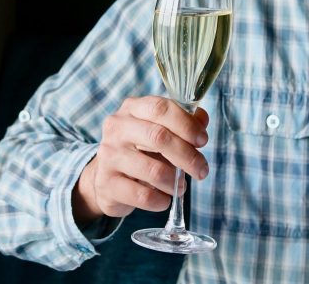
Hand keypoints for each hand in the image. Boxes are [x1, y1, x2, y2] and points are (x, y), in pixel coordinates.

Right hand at [72, 96, 209, 224]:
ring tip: (180, 187)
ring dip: (175, 182)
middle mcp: (116, 128)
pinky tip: (164, 199)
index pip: (161, 108)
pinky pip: (143, 195)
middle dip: (187, 156)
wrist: (105, 179)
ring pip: (153, 170)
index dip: (186, 124)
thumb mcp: (158, 131)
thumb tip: (202, 119)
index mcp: (131, 109)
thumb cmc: (139, 151)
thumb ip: (182, 123)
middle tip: (202, 170)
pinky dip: (161, 200)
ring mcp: (109, 156)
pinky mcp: (107, 184)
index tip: (202, 141)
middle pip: (159, 137)